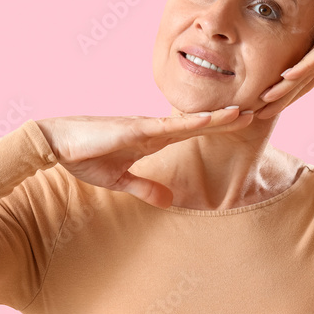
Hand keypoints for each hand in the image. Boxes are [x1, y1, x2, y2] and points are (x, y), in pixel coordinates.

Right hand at [35, 107, 253, 208]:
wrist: (56, 144)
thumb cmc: (85, 156)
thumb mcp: (120, 181)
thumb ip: (145, 189)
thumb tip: (169, 202)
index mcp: (151, 137)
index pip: (192, 130)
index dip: (217, 125)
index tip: (241, 120)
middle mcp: (153, 127)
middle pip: (198, 122)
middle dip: (226, 118)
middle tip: (256, 110)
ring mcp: (145, 125)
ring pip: (188, 121)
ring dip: (215, 117)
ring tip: (242, 112)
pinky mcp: (134, 128)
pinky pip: (167, 126)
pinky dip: (188, 123)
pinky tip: (207, 119)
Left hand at [253, 0, 313, 124]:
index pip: (302, 83)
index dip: (285, 99)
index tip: (266, 113)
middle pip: (295, 78)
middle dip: (275, 96)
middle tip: (253, 113)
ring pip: (302, 68)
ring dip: (282, 85)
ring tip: (262, 100)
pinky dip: (303, 67)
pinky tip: (287, 77)